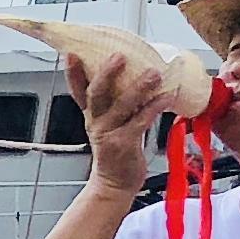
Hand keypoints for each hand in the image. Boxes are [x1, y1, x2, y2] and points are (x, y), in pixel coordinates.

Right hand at [73, 53, 178, 195]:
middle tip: (119, 56)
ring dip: (138, 87)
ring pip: (121, 105)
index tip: (72, 54)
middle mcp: (96, 122)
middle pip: (96, 94)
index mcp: (92, 115)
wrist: (115, 184)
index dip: (73, 73)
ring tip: (154, 73)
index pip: (78, 91)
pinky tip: (167, 97)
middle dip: (106, 73)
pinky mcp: (124, 144)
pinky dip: (154, 107)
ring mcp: (108, 133)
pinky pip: (140, 121)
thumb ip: (117, 104)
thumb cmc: (117, 152)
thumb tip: (137, 77)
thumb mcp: (110, 125)